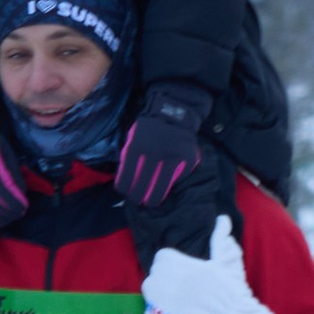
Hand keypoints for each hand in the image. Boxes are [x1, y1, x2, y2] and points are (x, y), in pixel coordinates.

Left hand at [115, 83, 208, 208]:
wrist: (174, 112)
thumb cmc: (149, 127)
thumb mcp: (133, 138)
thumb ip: (129, 157)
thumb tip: (126, 182)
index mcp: (136, 147)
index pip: (126, 179)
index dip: (125, 190)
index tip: (127, 193)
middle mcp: (155, 154)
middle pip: (142, 188)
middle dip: (138, 198)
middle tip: (139, 200)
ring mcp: (173, 158)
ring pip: (161, 189)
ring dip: (154, 199)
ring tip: (152, 201)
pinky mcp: (188, 160)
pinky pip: (177, 180)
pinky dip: (171, 184)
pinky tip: (166, 185)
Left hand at [141, 218, 275, 313]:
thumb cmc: (232, 294)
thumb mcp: (229, 263)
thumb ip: (221, 239)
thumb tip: (222, 219)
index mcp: (179, 267)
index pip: (162, 258)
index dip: (172, 263)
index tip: (182, 270)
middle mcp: (165, 285)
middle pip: (153, 276)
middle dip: (164, 280)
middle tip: (180, 288)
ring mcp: (159, 307)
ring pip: (149, 295)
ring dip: (159, 297)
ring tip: (175, 303)